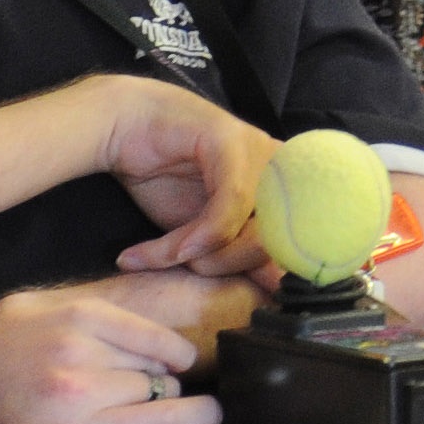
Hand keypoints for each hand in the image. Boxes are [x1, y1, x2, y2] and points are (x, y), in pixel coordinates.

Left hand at [0, 273, 228, 423]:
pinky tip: (162, 352)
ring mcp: (79, 347)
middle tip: (132, 397)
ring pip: (158, 363)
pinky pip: (152, 332)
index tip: (211, 419)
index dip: (197, 419)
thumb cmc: (38, 407)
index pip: (159, 423)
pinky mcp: (85, 313)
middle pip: (162, 391)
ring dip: (154, 370)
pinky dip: (165, 344)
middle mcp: (75, 389)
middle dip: (159, 396)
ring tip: (124, 373)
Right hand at [82, 78, 276, 278]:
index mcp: (284, 188)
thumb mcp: (205, 231)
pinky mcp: (233, 142)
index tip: (248, 295)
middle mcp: (280, 168)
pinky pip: (229, 204)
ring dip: (208, 255)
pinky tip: (173, 248)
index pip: (298, 244)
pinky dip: (198, 236)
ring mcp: (261, 151)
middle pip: (278, 241)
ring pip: (255, 227)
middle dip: (230, 267)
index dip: (272, 273)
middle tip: (191, 270)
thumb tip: (273, 288)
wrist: (125, 129)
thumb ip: (238, 254)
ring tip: (170, 256)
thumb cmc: (166, 179)